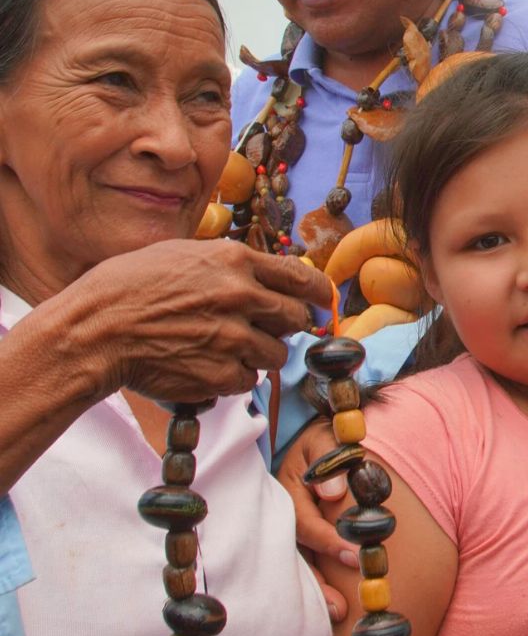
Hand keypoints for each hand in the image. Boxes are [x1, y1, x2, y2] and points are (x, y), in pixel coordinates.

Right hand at [72, 241, 332, 402]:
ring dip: (257, 355)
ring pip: (275, 355)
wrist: (97, 329)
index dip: (317, 294)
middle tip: (267, 331)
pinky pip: (247, 381)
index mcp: (234, 260)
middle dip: (286, 327)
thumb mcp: (182, 254)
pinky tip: (203, 366)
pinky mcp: (221, 375)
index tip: (322, 303)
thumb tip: (264, 276)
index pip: (299, 278)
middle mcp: (241, 296)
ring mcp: (234, 338)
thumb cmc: (129, 287)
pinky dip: (231, 378)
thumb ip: (228, 265)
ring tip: (221, 349)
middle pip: (295, 319)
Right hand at [277, 418, 358, 623]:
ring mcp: (287, 530)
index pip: (305, 521)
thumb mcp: (328, 440)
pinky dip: (317, 588)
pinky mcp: (298, 542)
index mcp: (288, 487)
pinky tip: (333, 610)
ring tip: (339, 615)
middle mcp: (282, 514)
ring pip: (297, 566)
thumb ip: (331, 460)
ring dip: (316, 592)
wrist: (324, 445)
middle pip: (295, 554)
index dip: (328, 540)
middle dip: (318, 583)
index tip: (354, 556)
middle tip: (341, 608)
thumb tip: (332, 492)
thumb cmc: (329, 442)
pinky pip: (304, 568)